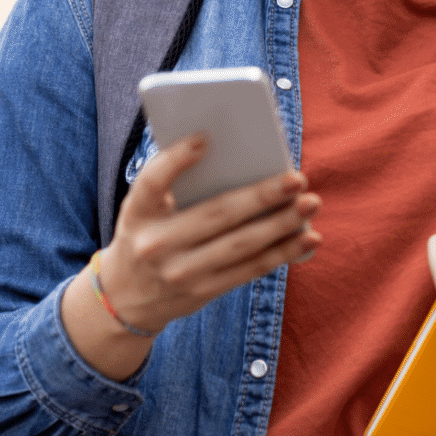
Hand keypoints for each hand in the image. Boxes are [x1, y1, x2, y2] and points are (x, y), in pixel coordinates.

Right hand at [61, 135, 320, 379]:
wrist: (125, 296)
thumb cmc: (146, 232)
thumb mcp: (144, 208)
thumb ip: (175, 184)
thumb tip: (240, 161)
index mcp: (137, 212)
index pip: (152, 181)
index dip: (176, 160)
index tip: (204, 138)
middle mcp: (156, 244)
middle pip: (215, 215)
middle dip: (261, 196)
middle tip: (296, 178)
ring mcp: (181, 273)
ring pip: (241, 246)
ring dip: (282, 225)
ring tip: (310, 204)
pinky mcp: (203, 292)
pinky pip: (249, 269)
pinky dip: (282, 253)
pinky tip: (307, 238)